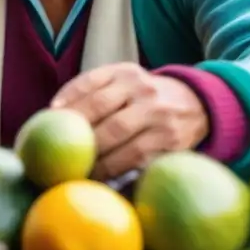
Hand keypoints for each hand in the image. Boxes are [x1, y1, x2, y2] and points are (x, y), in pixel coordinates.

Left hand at [51, 62, 208, 180]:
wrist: (199, 104)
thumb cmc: (147, 99)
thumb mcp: (126, 83)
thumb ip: (95, 93)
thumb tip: (54, 117)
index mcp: (126, 72)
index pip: (89, 81)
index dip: (67, 99)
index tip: (50, 116)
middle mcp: (142, 88)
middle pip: (99, 109)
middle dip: (75, 132)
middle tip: (56, 150)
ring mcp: (158, 114)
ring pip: (117, 137)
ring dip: (92, 156)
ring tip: (75, 169)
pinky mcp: (170, 140)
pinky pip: (136, 159)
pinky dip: (114, 170)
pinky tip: (99, 177)